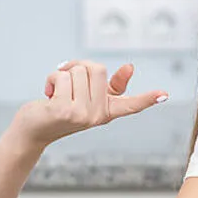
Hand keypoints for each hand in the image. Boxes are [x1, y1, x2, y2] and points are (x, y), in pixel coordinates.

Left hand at [12, 60, 168, 148]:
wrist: (33, 130)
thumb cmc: (59, 108)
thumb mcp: (85, 97)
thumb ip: (107, 85)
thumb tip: (130, 68)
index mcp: (105, 112)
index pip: (131, 105)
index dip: (147, 98)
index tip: (164, 94)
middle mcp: (96, 116)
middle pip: (97, 68)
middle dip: (78, 68)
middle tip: (66, 83)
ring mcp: (81, 114)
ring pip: (78, 70)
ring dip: (62, 74)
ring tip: (56, 92)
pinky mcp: (64, 110)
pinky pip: (63, 76)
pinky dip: (52, 79)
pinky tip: (47, 95)